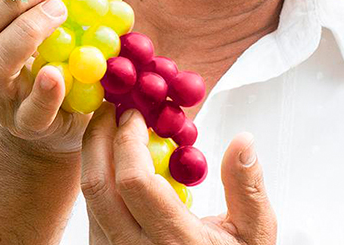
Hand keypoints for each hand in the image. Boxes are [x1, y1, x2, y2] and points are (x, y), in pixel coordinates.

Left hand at [80, 106, 276, 244]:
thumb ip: (247, 188)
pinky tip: (114, 163)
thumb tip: (243, 141)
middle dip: (99, 139)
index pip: (135, 182)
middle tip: (111, 110)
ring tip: (111, 132)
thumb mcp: (254, 234)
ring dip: (94, 158)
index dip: (128, 139)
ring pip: (89, 200)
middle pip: (98, 186)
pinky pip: (92, 214)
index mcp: (176, 241)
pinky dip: (99, 181)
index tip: (136, 115)